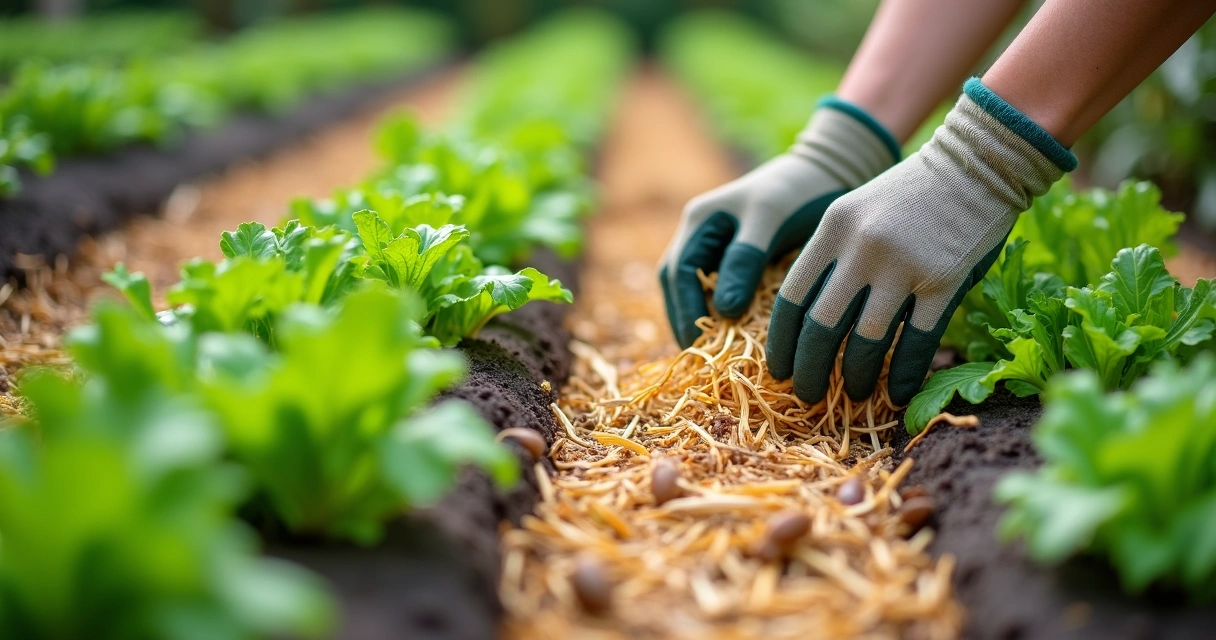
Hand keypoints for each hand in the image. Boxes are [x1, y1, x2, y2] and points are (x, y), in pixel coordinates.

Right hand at [659, 100, 899, 347]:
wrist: (828, 171)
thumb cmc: (798, 190)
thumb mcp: (769, 218)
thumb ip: (744, 260)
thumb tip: (723, 311)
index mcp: (700, 221)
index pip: (678, 275)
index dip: (684, 312)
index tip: (699, 345)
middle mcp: (702, 235)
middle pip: (679, 286)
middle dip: (687, 321)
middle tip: (702, 356)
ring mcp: (718, 247)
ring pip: (697, 291)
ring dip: (702, 320)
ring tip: (716, 352)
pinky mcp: (741, 260)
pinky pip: (721, 291)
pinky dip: (724, 314)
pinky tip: (739, 335)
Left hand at [766, 79, 1075, 405]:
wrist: (976, 161)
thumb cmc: (910, 193)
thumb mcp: (856, 210)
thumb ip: (832, 256)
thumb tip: (808, 319)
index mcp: (831, 229)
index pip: (791, 298)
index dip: (781, 341)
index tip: (777, 368)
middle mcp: (861, 248)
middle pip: (821, 327)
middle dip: (810, 369)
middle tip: (807, 394)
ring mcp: (903, 265)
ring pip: (866, 341)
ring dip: (857, 376)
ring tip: (855, 395)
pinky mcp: (944, 280)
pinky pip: (916, 341)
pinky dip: (905, 373)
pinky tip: (899, 391)